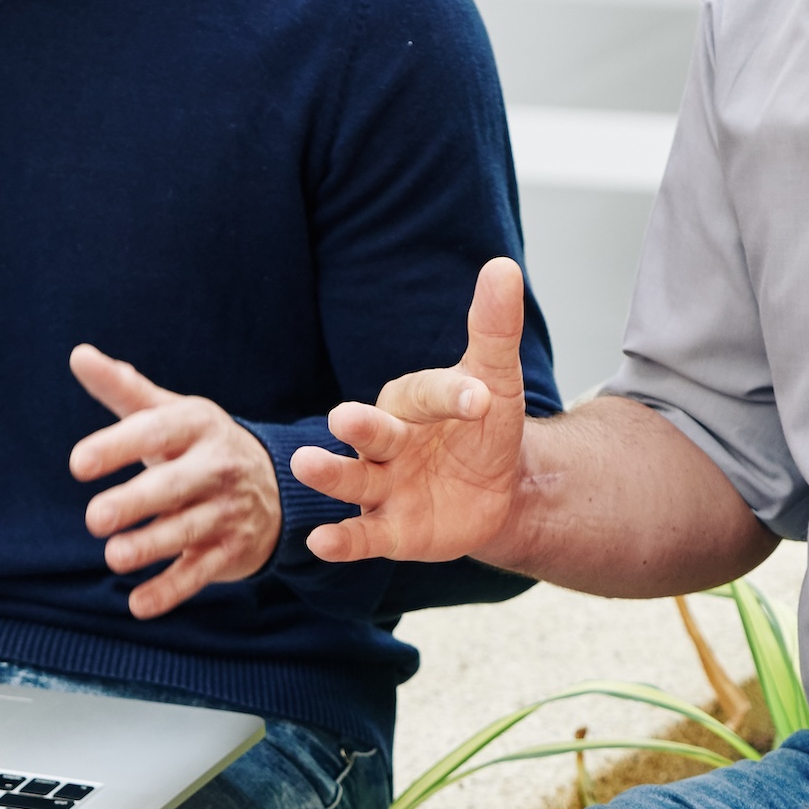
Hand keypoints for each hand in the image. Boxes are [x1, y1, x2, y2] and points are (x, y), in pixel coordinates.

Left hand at [68, 348, 281, 618]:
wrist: (279, 488)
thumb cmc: (201, 447)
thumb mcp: (172, 413)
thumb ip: (124, 389)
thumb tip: (78, 355)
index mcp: (197, 426)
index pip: (155, 431)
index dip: (117, 446)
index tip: (77, 464)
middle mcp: (216, 467)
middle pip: (173, 486)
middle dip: (136, 502)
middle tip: (94, 517)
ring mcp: (225, 512)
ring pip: (186, 531)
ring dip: (151, 546)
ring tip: (114, 557)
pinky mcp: (230, 552)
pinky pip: (198, 573)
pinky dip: (170, 591)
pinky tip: (138, 604)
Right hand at [291, 257, 528, 563]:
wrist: (498, 489)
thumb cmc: (485, 426)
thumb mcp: (497, 380)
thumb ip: (493, 329)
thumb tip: (503, 266)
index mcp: (411, 400)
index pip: (429, 394)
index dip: (454, 396)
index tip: (481, 398)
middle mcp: (387, 441)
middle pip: (370, 432)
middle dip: (359, 425)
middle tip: (342, 417)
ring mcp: (384, 486)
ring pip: (352, 479)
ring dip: (329, 474)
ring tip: (305, 463)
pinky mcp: (389, 530)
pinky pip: (362, 536)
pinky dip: (342, 541)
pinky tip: (320, 542)